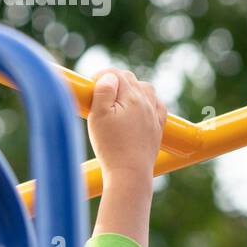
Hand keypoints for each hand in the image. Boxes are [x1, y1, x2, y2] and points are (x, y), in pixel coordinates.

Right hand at [87, 69, 167, 185]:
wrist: (130, 171)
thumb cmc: (110, 145)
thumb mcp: (98, 116)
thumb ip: (104, 92)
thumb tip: (109, 76)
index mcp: (132, 97)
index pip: (117, 74)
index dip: (101, 76)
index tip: (89, 86)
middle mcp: (147, 102)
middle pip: (131, 79)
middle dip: (114, 81)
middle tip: (98, 94)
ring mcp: (154, 114)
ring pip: (146, 89)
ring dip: (131, 89)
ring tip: (117, 100)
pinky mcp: (157, 127)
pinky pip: (157, 105)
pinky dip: (147, 102)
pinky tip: (138, 109)